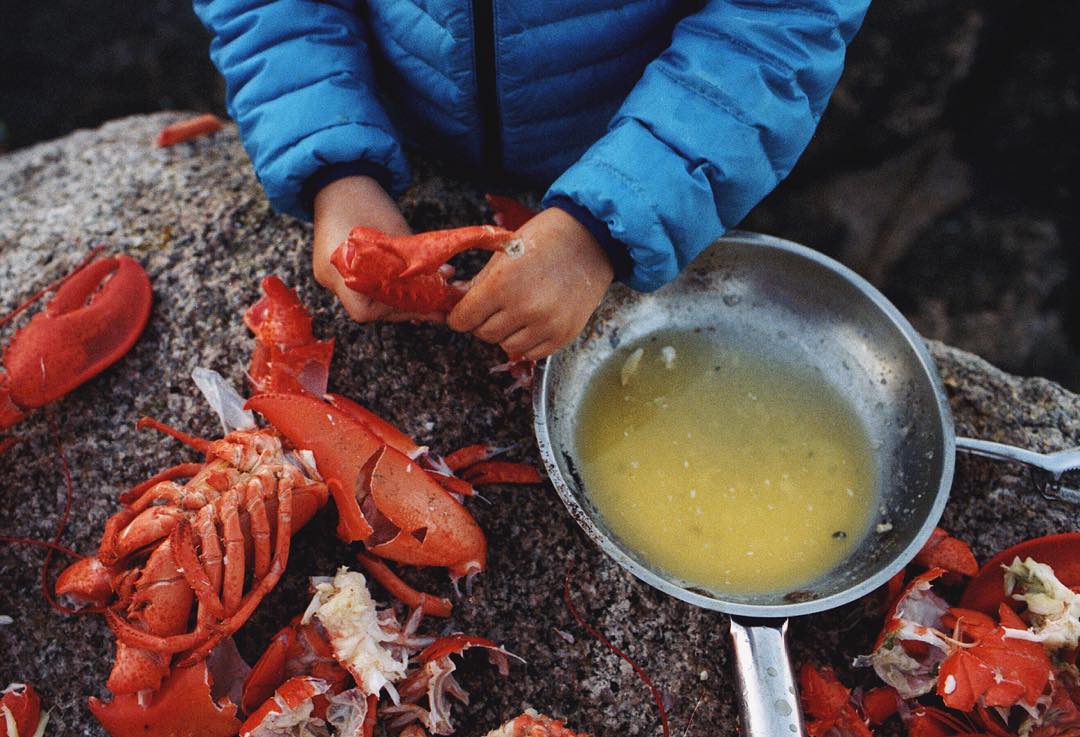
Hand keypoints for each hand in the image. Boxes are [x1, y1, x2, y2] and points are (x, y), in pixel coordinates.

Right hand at [312, 176, 439, 321]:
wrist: (339, 177)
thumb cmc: (366, 199)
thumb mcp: (394, 230)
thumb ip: (411, 258)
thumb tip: (442, 277)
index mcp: (339, 267)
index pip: (365, 310)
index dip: (397, 311)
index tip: (424, 304)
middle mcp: (330, 277)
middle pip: (369, 309)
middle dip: (405, 306)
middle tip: (436, 303)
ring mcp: (331, 274)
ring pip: (369, 299)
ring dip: (400, 297)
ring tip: (430, 290)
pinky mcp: (338, 268)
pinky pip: (364, 286)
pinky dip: (388, 286)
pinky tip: (410, 281)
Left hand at [447, 208, 613, 358]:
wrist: (591, 241)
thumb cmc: (545, 240)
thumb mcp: (503, 254)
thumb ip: (479, 284)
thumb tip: (457, 305)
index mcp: (502, 284)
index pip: (464, 319)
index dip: (460, 316)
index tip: (463, 313)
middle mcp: (524, 308)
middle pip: (484, 334)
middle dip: (483, 322)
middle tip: (494, 307)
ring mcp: (545, 325)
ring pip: (506, 346)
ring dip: (506, 333)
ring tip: (517, 312)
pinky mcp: (563, 335)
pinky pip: (531, 353)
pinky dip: (527, 341)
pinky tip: (533, 321)